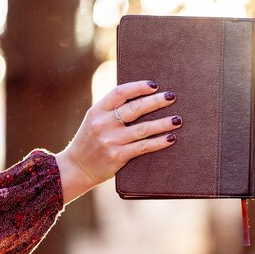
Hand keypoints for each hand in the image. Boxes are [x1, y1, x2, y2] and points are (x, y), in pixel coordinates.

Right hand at [55, 80, 180, 202]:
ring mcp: (110, 140)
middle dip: (156, 101)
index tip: (154, 85)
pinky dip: (159, 142)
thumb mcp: (94, 120)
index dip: (138, 87)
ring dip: (163, 123)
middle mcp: (103, 124)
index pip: (119, 93)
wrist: (77, 168)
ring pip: (143, 129)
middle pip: (135, 109)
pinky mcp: (117, 156)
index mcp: (97, 110)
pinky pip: (143, 147)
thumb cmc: (91, 141)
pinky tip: (170, 138)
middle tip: (172, 97)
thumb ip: (112, 109)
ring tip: (177, 119)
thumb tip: (142, 97)